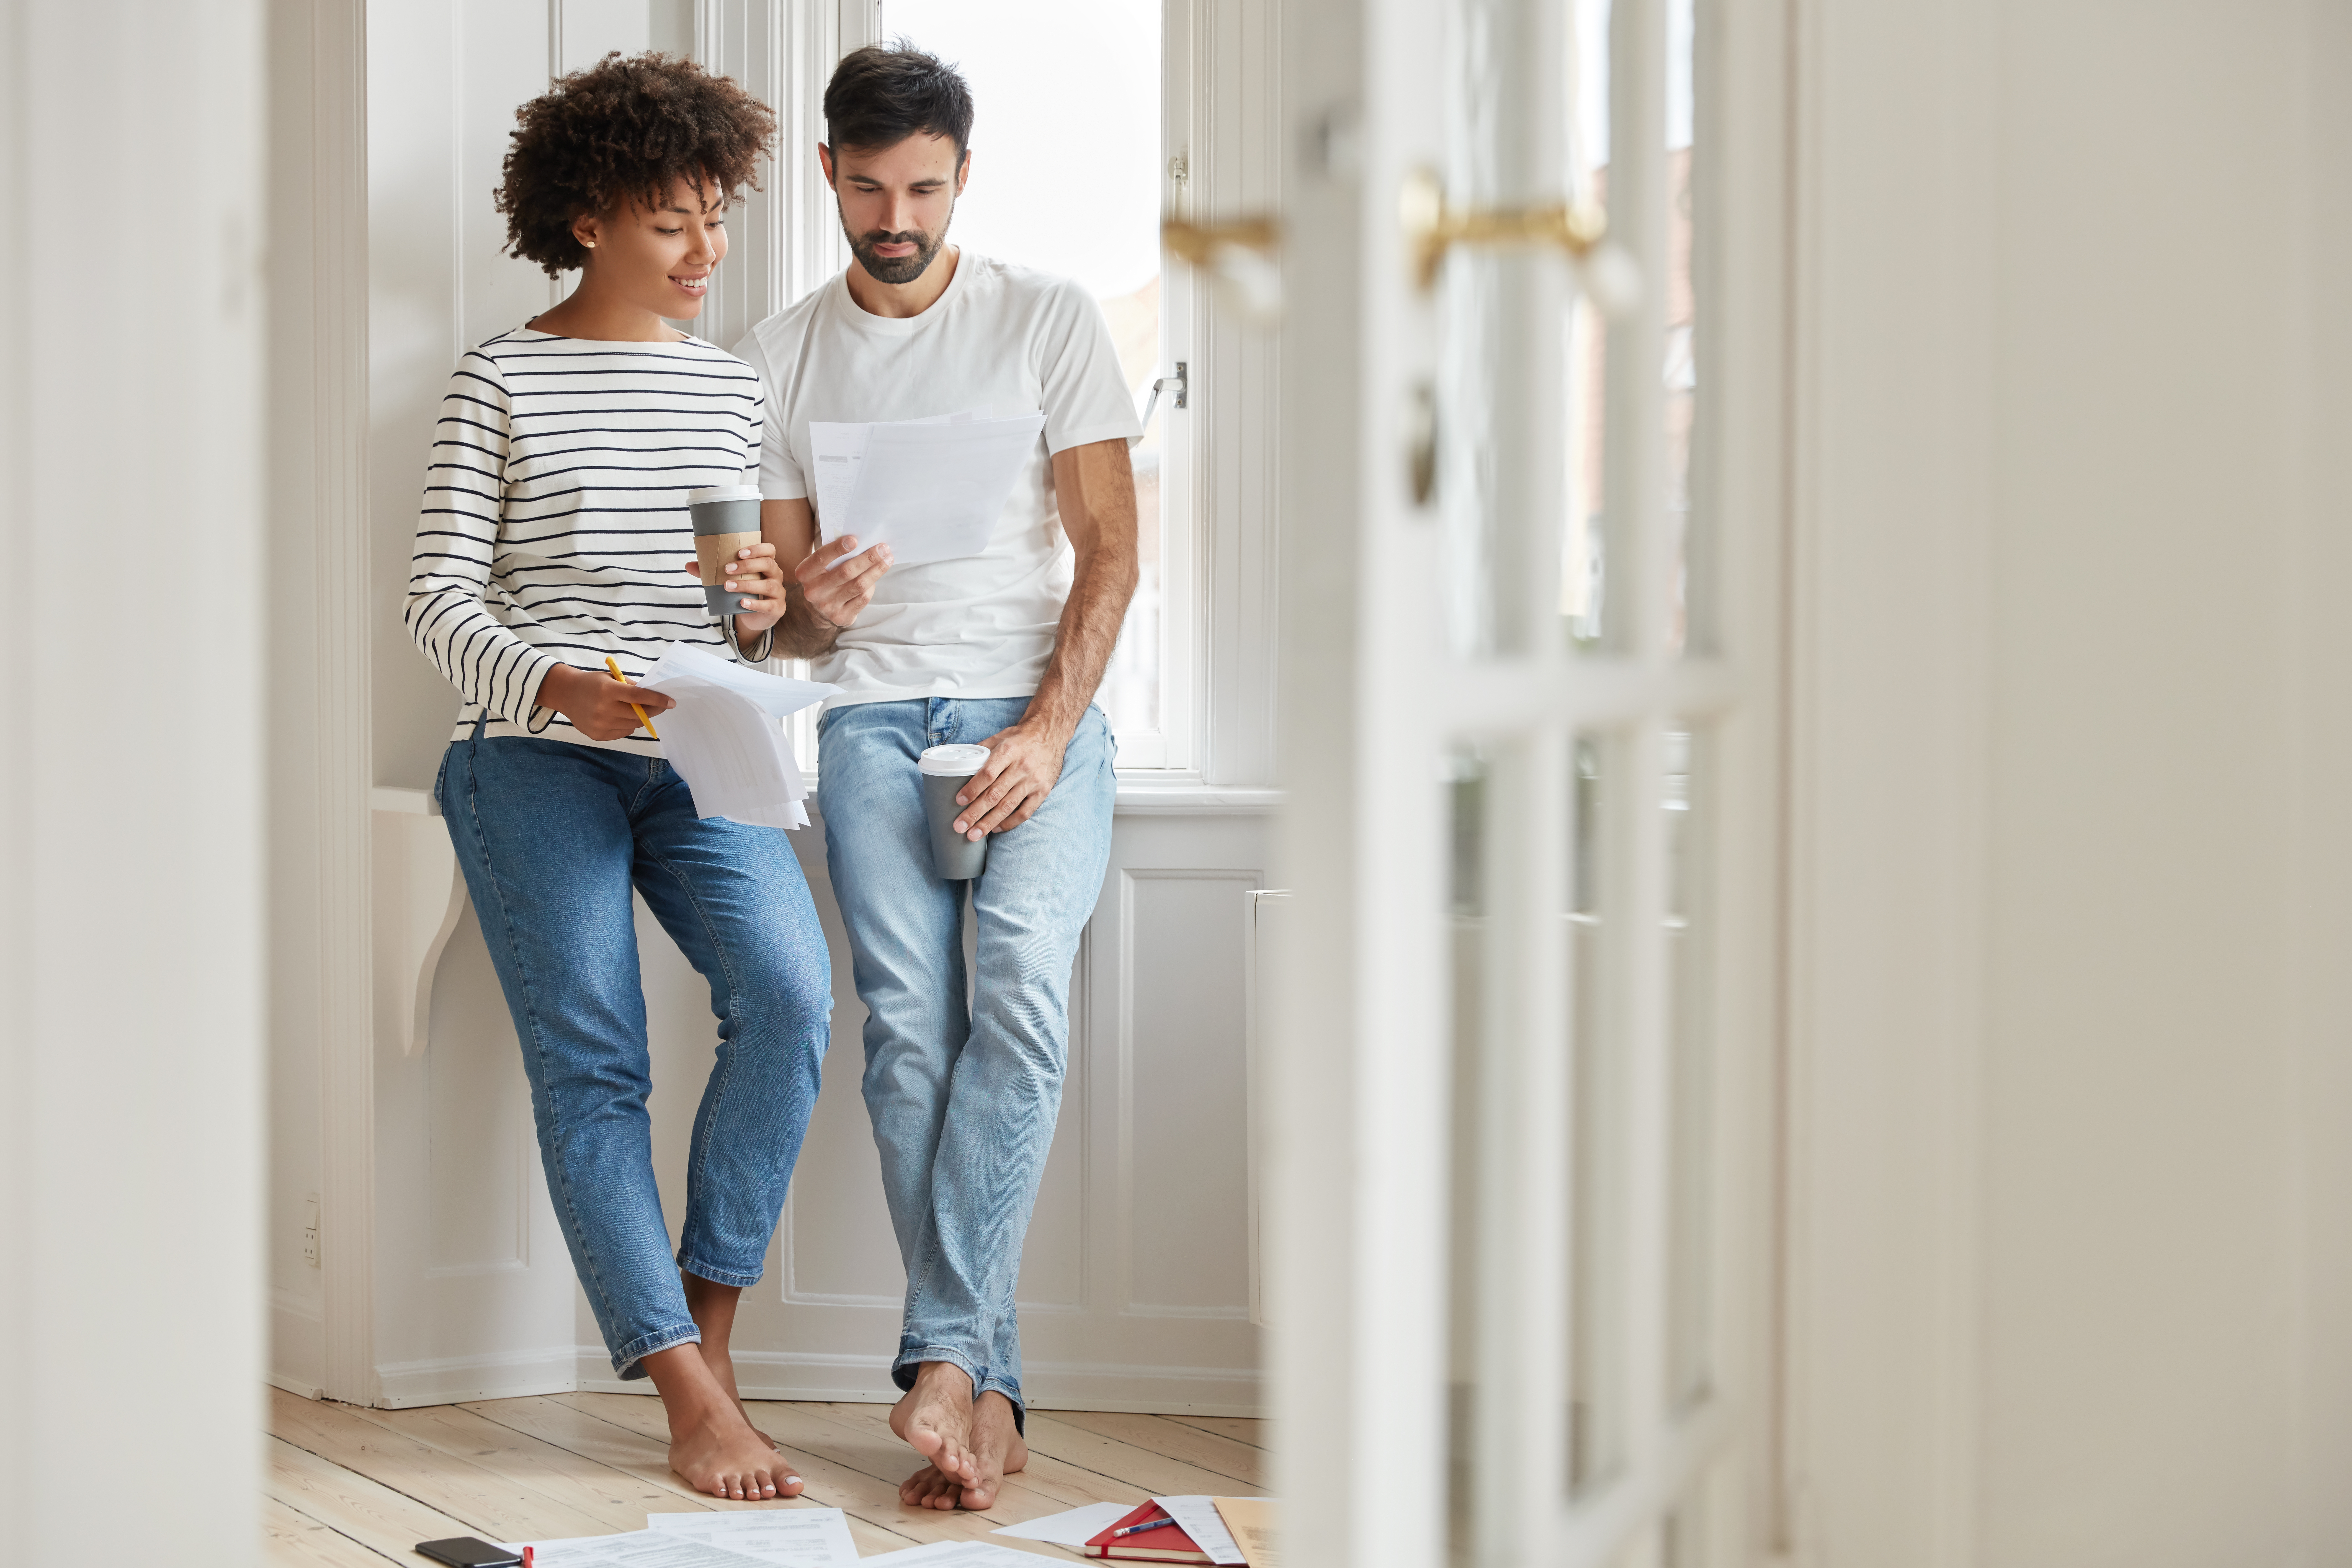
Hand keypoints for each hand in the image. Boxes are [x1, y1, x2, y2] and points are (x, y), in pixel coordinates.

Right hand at [536, 664, 674, 741]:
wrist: (566, 694)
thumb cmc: (592, 683)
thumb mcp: (611, 678)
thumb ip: (631, 687)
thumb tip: (653, 697)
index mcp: (608, 690)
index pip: (638, 696)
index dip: (657, 699)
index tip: (671, 702)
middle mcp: (603, 709)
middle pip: (638, 714)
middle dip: (652, 710)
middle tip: (659, 706)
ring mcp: (600, 724)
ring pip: (633, 725)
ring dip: (639, 718)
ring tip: (633, 709)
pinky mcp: (597, 735)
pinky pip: (623, 733)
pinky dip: (627, 726)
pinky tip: (619, 717)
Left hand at [681, 542, 785, 635]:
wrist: (754, 616)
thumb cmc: (743, 591)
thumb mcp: (730, 579)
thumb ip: (711, 572)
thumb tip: (688, 565)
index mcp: (767, 564)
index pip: (769, 550)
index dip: (757, 549)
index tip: (739, 552)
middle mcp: (776, 576)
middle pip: (768, 564)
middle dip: (747, 565)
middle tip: (727, 569)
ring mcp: (778, 592)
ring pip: (768, 585)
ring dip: (747, 584)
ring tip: (728, 586)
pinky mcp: (777, 608)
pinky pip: (768, 605)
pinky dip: (755, 604)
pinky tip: (742, 602)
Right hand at [794, 535, 893, 629]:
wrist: (817, 610)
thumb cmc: (824, 578)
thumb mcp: (820, 566)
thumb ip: (834, 555)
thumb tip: (863, 542)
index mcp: (805, 573)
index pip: (820, 558)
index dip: (837, 549)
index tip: (854, 540)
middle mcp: (814, 591)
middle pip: (845, 572)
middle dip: (867, 559)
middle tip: (883, 548)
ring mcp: (827, 606)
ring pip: (858, 585)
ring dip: (876, 571)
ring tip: (887, 559)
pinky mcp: (841, 617)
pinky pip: (862, 599)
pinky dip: (872, 586)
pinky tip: (877, 576)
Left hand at [953, 720, 1070, 837]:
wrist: (1050, 735)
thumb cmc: (1020, 738)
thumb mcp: (999, 737)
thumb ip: (981, 751)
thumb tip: (959, 764)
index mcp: (1009, 751)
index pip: (988, 774)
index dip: (972, 789)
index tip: (959, 801)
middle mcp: (1022, 767)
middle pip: (995, 795)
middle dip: (975, 813)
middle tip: (960, 826)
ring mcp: (1034, 781)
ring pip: (1008, 807)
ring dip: (989, 823)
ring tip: (973, 835)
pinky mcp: (1043, 791)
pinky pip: (1025, 812)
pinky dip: (1009, 823)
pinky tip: (995, 828)